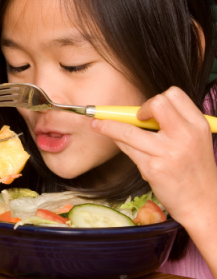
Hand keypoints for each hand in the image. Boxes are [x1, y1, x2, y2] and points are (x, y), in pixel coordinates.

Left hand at [91, 86, 216, 222]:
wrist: (202, 204)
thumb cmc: (194, 171)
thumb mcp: (195, 141)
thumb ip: (174, 124)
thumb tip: (137, 112)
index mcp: (198, 125)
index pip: (174, 95)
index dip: (156, 100)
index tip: (145, 112)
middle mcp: (185, 136)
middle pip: (156, 104)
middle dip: (138, 108)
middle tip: (132, 118)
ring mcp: (168, 152)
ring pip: (129, 130)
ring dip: (108, 126)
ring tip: (97, 124)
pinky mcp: (153, 168)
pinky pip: (127, 148)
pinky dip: (117, 141)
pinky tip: (114, 140)